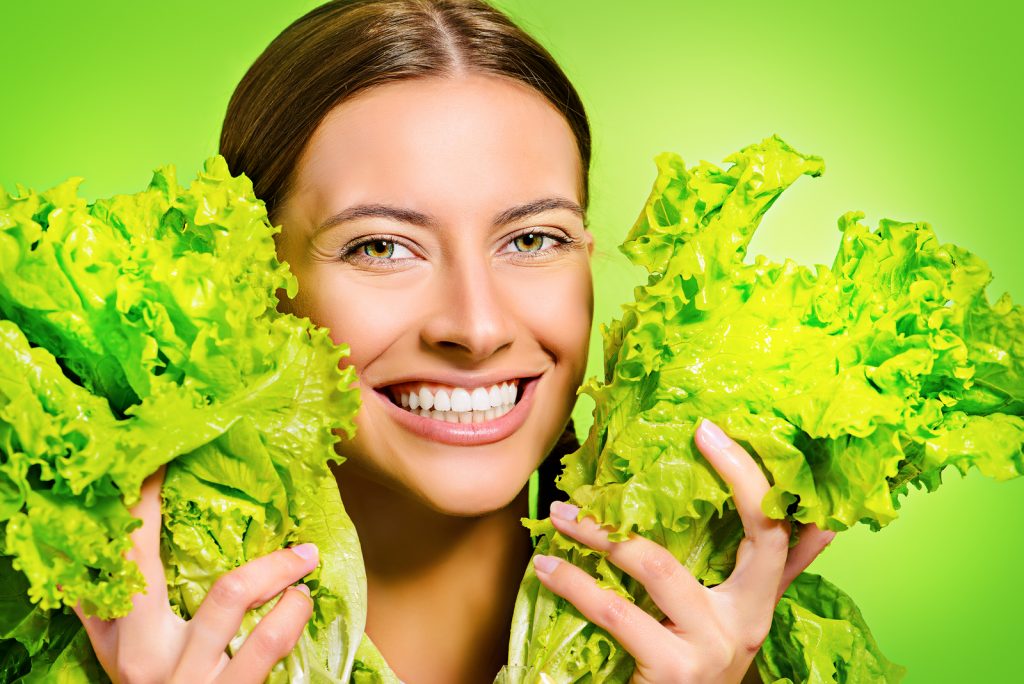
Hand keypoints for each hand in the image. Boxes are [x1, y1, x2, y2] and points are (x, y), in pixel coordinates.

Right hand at [72, 466, 317, 683]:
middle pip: (149, 566)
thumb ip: (114, 609)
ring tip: (304, 560)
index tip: (151, 461)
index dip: (129, 507)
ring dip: (275, 569)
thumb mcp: (125, 657)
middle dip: (183, 522)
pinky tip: (300, 602)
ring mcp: (189, 679)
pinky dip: (291, 618)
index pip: (113, 560)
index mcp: (120, 640)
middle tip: (224, 493)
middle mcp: (145, 657)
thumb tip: (111, 543)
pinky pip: (266, 648)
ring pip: (230, 598)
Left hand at [532, 419, 836, 683]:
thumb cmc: (693, 667)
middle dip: (716, 481)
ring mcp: (713, 648)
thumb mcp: (735, 621)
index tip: (709, 431)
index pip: (776, 530)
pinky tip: (546, 568)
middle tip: (673, 437)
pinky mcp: (674, 671)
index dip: (750, 477)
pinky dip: (574, 583)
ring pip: (659, 567)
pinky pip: (616, 611)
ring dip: (601, 535)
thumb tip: (823, 525)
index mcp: (758, 603)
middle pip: (747, 538)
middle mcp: (747, 624)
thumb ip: (771, 575)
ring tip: (561, 516)